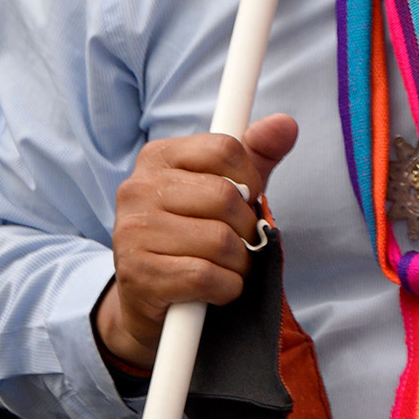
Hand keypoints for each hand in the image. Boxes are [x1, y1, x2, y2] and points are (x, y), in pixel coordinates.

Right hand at [97, 115, 298, 369]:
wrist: (149, 295)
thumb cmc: (195, 230)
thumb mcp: (227, 185)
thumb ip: (258, 153)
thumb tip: (286, 123)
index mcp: (158, 157)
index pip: (225, 148)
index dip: (250, 178)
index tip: (248, 198)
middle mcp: (136, 189)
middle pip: (224, 196)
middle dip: (246, 225)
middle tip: (239, 240)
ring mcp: (131, 232)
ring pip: (219, 240)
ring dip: (239, 261)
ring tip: (227, 264)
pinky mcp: (137, 275)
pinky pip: (206, 276)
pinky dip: (226, 286)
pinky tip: (215, 287)